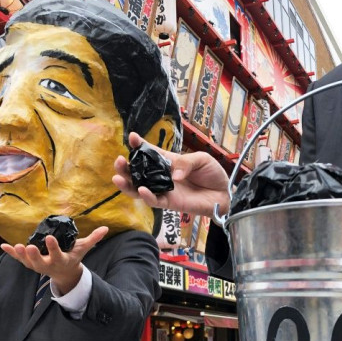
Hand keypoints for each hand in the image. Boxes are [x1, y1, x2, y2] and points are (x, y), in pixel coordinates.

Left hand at [0, 226, 108, 294]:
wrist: (64, 273)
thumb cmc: (73, 257)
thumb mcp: (83, 249)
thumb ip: (93, 239)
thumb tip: (105, 228)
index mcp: (61, 260)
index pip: (57, 254)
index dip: (53, 247)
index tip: (50, 237)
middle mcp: (48, 264)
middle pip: (39, 262)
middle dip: (34, 255)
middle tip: (29, 247)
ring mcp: (37, 265)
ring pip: (27, 262)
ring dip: (21, 255)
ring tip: (17, 246)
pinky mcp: (29, 263)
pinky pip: (19, 259)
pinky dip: (11, 253)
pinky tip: (3, 246)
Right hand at [113, 132, 229, 217]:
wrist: (223, 193)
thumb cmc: (212, 174)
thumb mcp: (202, 160)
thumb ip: (187, 163)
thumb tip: (174, 175)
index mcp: (169, 161)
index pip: (150, 152)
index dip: (140, 145)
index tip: (132, 137)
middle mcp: (163, 176)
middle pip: (138, 172)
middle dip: (125, 167)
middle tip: (118, 161)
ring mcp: (165, 190)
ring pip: (140, 189)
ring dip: (127, 184)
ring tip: (118, 177)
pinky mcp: (170, 203)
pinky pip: (155, 201)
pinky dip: (147, 197)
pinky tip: (141, 190)